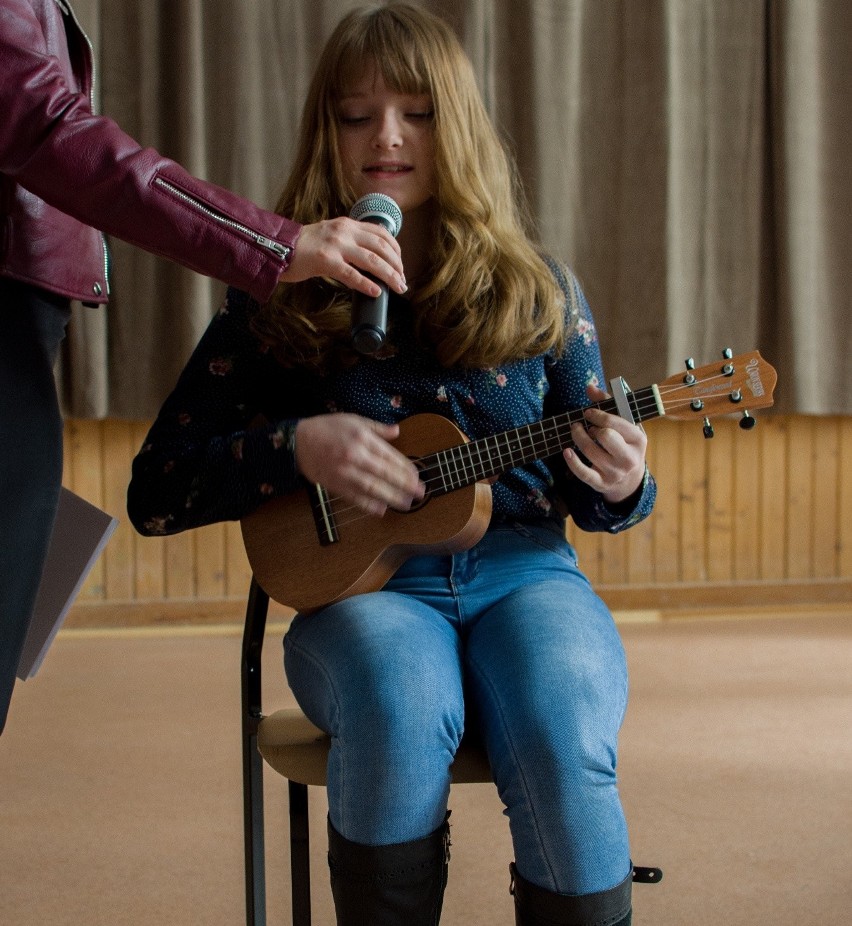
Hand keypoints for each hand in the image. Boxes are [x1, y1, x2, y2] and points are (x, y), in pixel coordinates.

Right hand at [282, 218, 406, 296]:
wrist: (278, 247)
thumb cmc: (304, 247)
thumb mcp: (331, 235)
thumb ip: (349, 242)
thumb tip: (370, 260)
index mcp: (347, 224)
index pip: (381, 233)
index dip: (396, 249)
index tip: (401, 264)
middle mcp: (344, 231)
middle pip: (381, 247)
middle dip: (397, 265)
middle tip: (403, 280)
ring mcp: (335, 245)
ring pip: (372, 260)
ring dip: (389, 275)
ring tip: (398, 287)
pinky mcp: (325, 261)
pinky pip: (352, 275)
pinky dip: (367, 284)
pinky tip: (376, 292)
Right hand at [294, 414, 423, 517]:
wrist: (297, 443)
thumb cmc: (326, 428)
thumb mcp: (353, 420)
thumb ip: (377, 428)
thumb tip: (397, 431)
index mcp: (361, 439)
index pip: (389, 456)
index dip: (405, 467)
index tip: (417, 475)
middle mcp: (354, 456)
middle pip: (384, 473)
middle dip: (405, 484)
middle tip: (420, 493)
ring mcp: (344, 473)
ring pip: (372, 488)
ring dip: (391, 497)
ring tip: (406, 504)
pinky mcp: (335, 485)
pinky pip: (355, 498)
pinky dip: (369, 505)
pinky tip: (381, 510)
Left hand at [564, 384, 647, 503]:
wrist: (630, 480)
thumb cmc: (625, 444)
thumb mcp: (626, 424)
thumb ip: (609, 402)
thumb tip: (590, 386)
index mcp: (638, 440)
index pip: (615, 423)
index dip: (598, 415)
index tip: (588, 413)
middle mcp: (629, 458)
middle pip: (604, 436)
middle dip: (590, 428)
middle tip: (586, 426)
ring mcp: (615, 472)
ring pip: (590, 451)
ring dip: (578, 438)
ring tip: (577, 432)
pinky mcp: (601, 483)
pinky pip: (583, 473)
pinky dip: (572, 461)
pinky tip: (566, 451)